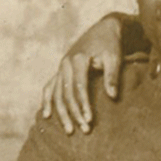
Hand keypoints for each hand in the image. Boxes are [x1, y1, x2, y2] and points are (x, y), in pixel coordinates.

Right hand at [38, 14, 125, 133]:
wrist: (102, 29)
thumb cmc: (110, 44)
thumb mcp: (114, 57)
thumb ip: (112, 76)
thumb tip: (112, 96)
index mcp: (78, 59)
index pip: (79, 87)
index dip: (83, 104)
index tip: (89, 120)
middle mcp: (65, 64)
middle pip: (66, 93)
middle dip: (74, 113)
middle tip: (84, 130)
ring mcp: (61, 68)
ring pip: (56, 93)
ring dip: (61, 113)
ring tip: (69, 131)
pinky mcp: (60, 71)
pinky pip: (50, 87)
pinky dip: (47, 101)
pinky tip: (46, 115)